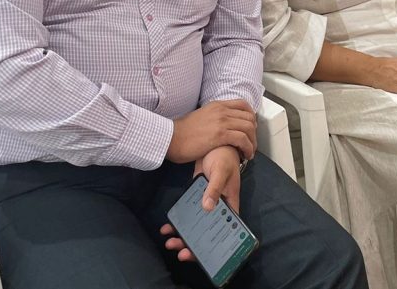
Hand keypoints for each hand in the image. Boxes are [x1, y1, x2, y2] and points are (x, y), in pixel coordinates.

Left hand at [160, 146, 241, 262]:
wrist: (214, 143)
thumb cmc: (224, 156)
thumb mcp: (221, 171)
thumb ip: (214, 188)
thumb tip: (207, 207)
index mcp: (230, 206)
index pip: (225, 233)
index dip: (214, 247)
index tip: (200, 254)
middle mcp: (219, 209)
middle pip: (207, 234)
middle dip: (193, 245)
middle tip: (178, 250)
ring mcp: (207, 204)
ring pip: (196, 227)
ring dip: (183, 236)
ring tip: (169, 241)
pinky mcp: (196, 197)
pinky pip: (187, 215)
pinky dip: (178, 222)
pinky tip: (167, 226)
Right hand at [167, 100, 256, 163]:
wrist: (171, 138)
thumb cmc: (182, 132)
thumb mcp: (201, 116)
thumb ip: (213, 117)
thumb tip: (221, 126)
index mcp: (217, 105)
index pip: (243, 105)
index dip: (251, 117)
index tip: (251, 129)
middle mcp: (222, 110)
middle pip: (249, 117)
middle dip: (254, 132)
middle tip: (251, 143)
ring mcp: (222, 121)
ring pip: (249, 128)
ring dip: (253, 142)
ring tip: (249, 152)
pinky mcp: (220, 135)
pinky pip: (242, 139)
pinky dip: (248, 148)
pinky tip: (245, 155)